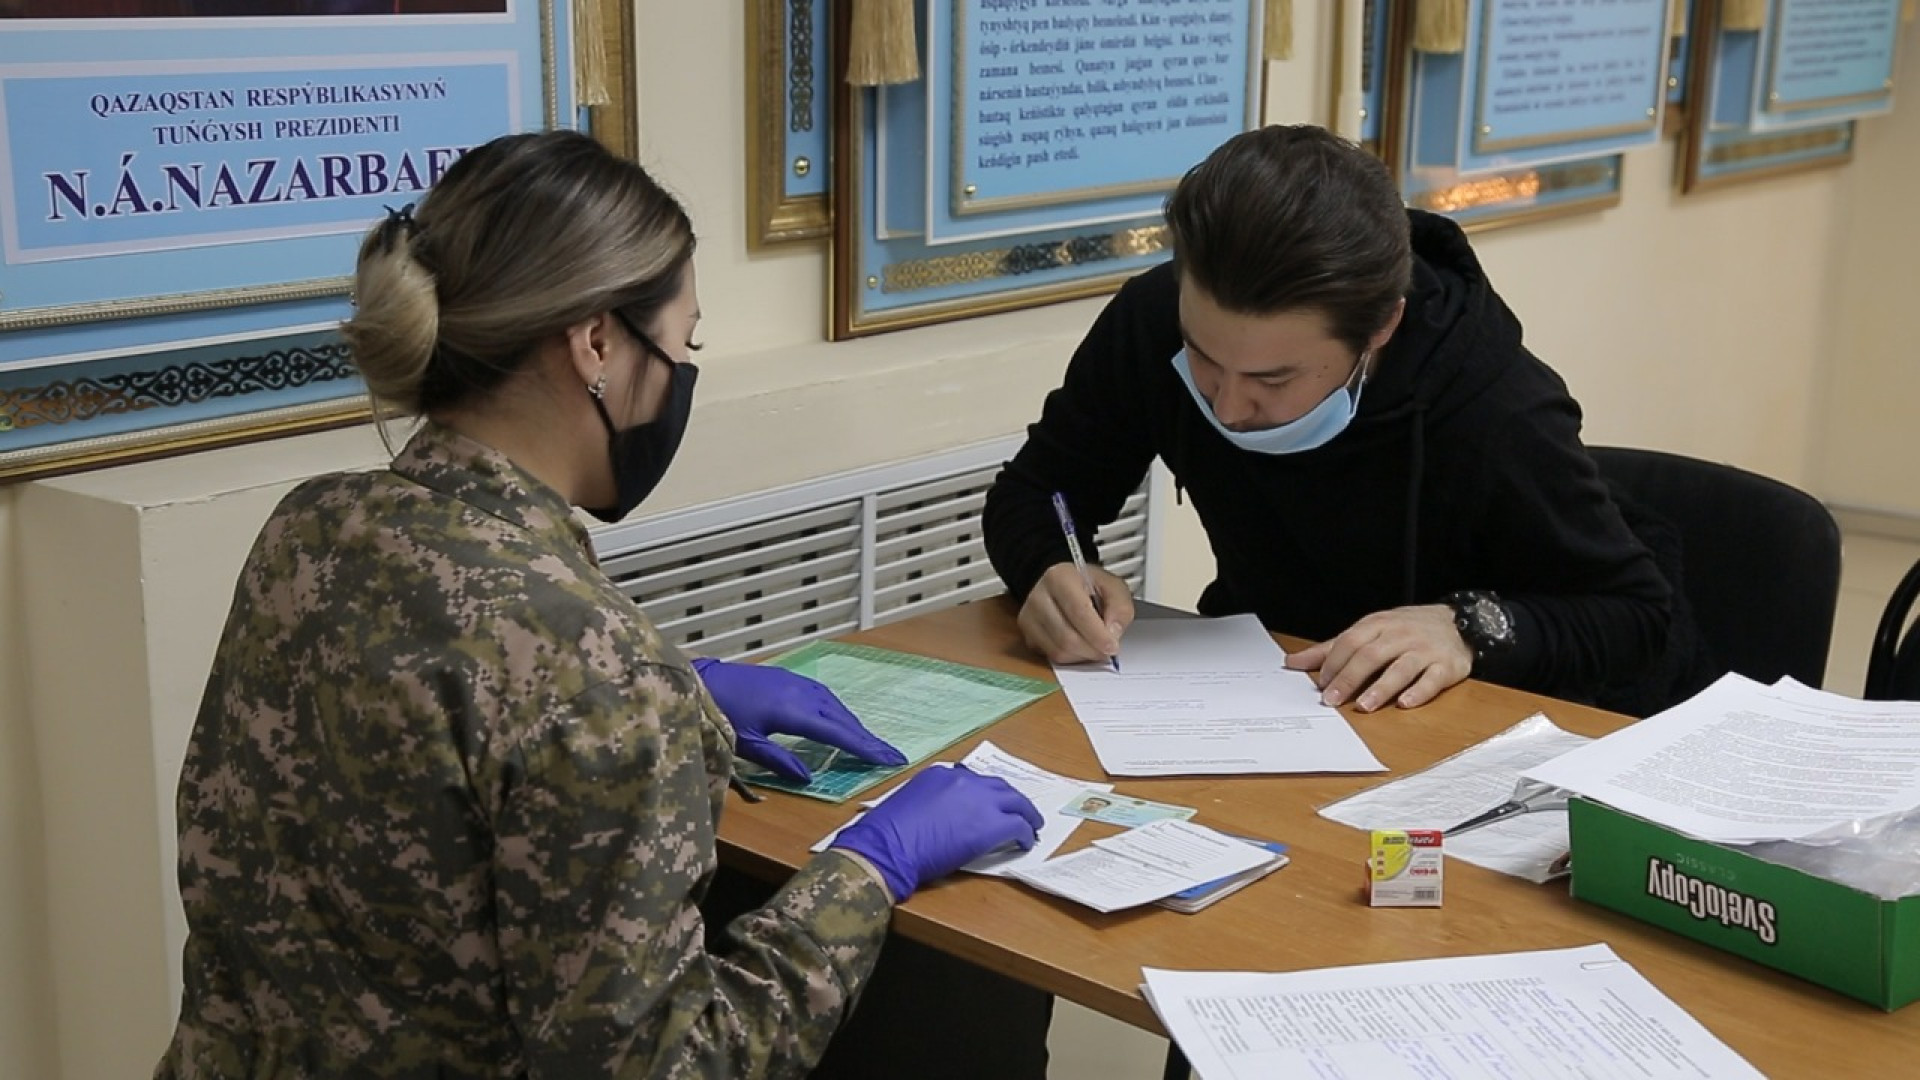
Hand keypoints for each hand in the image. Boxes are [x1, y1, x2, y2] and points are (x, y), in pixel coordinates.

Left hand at [692, 659, 906, 782]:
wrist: (702, 679)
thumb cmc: (720, 713)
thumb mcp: (746, 745)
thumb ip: (779, 761)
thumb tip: (809, 778)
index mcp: (793, 711)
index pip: (837, 734)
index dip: (865, 748)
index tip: (890, 759)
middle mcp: (801, 693)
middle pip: (843, 718)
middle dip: (867, 738)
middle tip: (890, 755)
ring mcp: (797, 682)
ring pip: (835, 705)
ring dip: (853, 725)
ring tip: (868, 744)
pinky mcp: (790, 677)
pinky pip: (824, 696)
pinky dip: (838, 712)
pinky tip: (840, 721)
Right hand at [829, 766, 1044, 901]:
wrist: (888, 846)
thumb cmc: (887, 832)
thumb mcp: (910, 802)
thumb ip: (932, 801)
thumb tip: (944, 815)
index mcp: (942, 773)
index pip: (973, 780)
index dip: (984, 794)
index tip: (987, 803)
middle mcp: (965, 780)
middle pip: (999, 786)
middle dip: (1012, 798)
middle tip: (1019, 810)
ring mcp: (980, 800)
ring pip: (1017, 801)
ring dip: (1026, 812)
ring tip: (1031, 823)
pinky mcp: (992, 825)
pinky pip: (1019, 826)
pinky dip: (1025, 834)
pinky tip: (1025, 843)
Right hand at [1017, 562, 1135, 664]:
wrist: (1062, 586)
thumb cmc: (1087, 585)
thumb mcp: (1112, 586)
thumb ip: (1120, 606)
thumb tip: (1113, 632)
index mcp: (1059, 577)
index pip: (1078, 611)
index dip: (1097, 634)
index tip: (1112, 646)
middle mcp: (1038, 596)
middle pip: (1066, 636)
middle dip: (1092, 649)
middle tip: (1107, 650)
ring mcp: (1029, 617)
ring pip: (1058, 651)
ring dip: (1082, 655)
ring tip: (1095, 646)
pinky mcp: (1027, 635)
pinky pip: (1051, 657)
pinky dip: (1071, 658)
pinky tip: (1080, 646)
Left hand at [1283, 605, 1471, 712]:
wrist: (1460, 623)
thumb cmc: (1407, 629)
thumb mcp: (1370, 631)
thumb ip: (1332, 648)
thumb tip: (1293, 662)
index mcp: (1379, 625)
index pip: (1350, 642)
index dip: (1333, 663)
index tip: (1320, 684)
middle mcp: (1400, 635)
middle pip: (1371, 655)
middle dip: (1349, 678)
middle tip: (1333, 699)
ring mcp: (1424, 650)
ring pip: (1401, 668)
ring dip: (1381, 688)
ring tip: (1364, 706)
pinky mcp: (1446, 666)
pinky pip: (1432, 679)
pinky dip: (1418, 692)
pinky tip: (1404, 703)